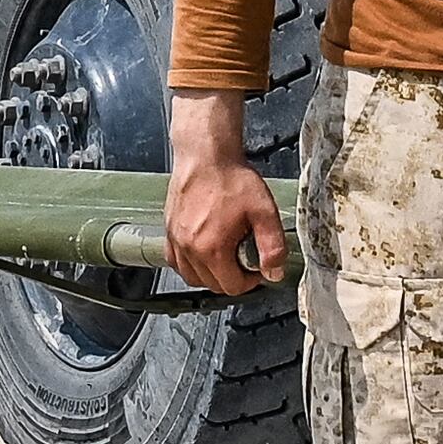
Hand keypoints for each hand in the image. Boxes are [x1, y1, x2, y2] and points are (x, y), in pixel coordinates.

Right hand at [162, 85, 286, 294]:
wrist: (206, 156)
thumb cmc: (232, 179)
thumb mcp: (264, 211)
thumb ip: (273, 246)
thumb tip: (274, 272)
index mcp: (212, 249)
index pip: (231, 287)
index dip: (250, 281)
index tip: (256, 267)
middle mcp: (189, 248)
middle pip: (212, 284)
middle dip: (232, 277)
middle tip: (244, 257)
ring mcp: (176, 240)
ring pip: (192, 277)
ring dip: (210, 274)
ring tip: (226, 255)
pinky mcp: (168, 231)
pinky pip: (175, 262)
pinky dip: (190, 265)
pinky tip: (203, 252)